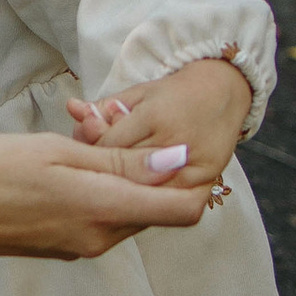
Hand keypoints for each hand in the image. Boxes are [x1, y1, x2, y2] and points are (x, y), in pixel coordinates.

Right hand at [0, 127, 214, 267]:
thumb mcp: (58, 151)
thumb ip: (121, 161)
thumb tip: (180, 161)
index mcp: (105, 211)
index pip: (186, 208)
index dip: (192, 175)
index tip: (169, 141)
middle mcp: (100, 237)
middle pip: (157, 206)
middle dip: (147, 166)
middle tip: (104, 123)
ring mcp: (80, 246)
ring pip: (126, 208)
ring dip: (117, 174)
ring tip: (77, 135)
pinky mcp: (62, 246)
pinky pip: (98, 216)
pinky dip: (94, 188)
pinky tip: (60, 159)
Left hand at [64, 56, 250, 191]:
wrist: (223, 94)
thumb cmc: (174, 95)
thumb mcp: (137, 94)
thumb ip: (102, 107)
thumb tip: (71, 108)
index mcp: (154, 116)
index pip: (108, 145)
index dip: (91, 152)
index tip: (81, 156)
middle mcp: (174, 142)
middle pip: (124, 170)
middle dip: (102, 172)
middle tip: (89, 175)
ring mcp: (191, 165)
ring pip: (144, 189)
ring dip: (123, 190)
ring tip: (109, 186)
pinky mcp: (204, 180)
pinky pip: (169, 201)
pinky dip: (148, 199)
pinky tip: (135, 196)